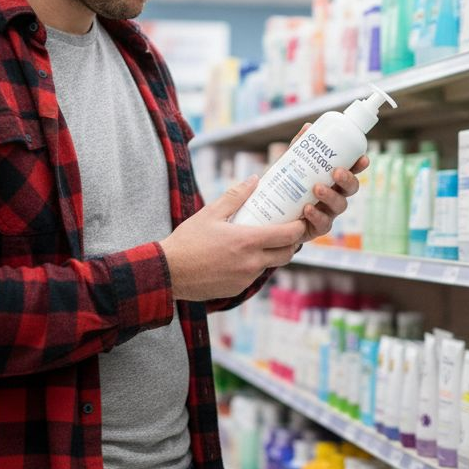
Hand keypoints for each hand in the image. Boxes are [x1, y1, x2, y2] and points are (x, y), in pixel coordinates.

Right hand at [160, 176, 305, 301]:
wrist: (168, 272)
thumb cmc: (187, 240)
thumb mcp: (210, 213)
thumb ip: (236, 196)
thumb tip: (254, 179)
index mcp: (248, 241)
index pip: (288, 235)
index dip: (299, 227)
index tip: (300, 219)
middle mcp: (252, 263)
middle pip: (287, 254)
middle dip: (291, 242)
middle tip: (286, 230)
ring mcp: (246, 278)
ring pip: (270, 265)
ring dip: (272, 254)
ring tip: (263, 241)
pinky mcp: (237, 289)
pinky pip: (254, 276)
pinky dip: (254, 266)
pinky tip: (241, 256)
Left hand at [290, 123, 369, 242]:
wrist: (270, 211)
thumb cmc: (287, 183)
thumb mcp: (291, 163)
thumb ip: (299, 146)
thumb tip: (308, 126)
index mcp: (333, 178)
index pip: (351, 170)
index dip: (359, 165)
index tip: (363, 159)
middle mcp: (334, 195)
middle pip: (351, 188)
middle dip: (347, 180)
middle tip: (336, 172)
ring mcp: (327, 212)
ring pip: (340, 206)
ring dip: (330, 196)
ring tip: (316, 188)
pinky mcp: (317, 228)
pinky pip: (323, 224)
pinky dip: (317, 216)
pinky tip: (307, 209)